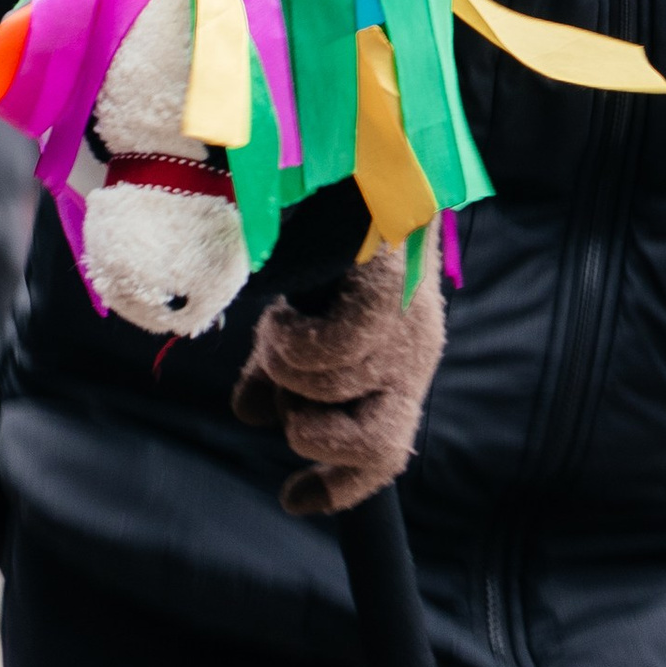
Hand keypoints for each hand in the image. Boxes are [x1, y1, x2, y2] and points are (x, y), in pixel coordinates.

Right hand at [232, 243, 443, 514]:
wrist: (363, 166)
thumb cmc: (337, 244)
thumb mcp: (306, 326)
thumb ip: (280, 376)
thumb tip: (251, 414)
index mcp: (403, 370)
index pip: (385, 456)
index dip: (338, 491)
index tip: (294, 499)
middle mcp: (414, 357)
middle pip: (375, 446)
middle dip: (311, 433)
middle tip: (282, 391)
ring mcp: (406, 328)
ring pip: (330, 393)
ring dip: (285, 370)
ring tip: (277, 327)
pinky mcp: (386, 296)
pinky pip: (331, 352)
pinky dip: (290, 343)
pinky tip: (280, 316)